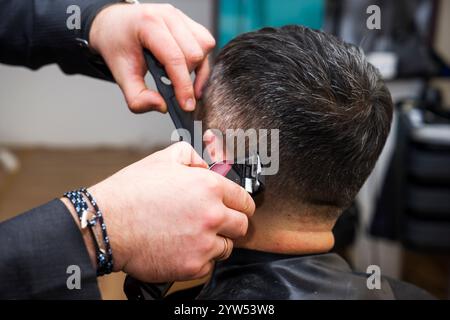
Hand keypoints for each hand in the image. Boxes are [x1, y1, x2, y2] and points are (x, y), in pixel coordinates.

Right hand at [65, 142, 254, 281]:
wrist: (107, 224)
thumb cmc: (132, 192)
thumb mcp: (164, 158)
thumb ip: (193, 157)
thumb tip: (206, 166)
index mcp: (210, 187)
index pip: (245, 200)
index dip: (241, 204)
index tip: (236, 208)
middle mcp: (212, 215)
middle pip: (242, 225)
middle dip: (231, 224)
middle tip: (213, 223)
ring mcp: (204, 243)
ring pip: (227, 247)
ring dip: (215, 242)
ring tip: (191, 236)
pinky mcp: (193, 266)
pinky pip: (209, 266)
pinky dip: (199, 260)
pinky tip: (181, 248)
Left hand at [89, 3, 215, 112]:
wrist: (114, 25)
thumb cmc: (118, 45)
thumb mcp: (120, 75)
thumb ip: (137, 97)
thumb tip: (162, 106)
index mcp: (148, 24)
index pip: (174, 58)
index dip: (183, 86)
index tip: (187, 106)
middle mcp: (167, 16)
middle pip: (194, 54)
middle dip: (187, 78)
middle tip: (175, 91)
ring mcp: (180, 17)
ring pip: (204, 47)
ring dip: (196, 68)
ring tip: (177, 76)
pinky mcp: (188, 22)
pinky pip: (206, 43)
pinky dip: (200, 60)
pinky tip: (185, 67)